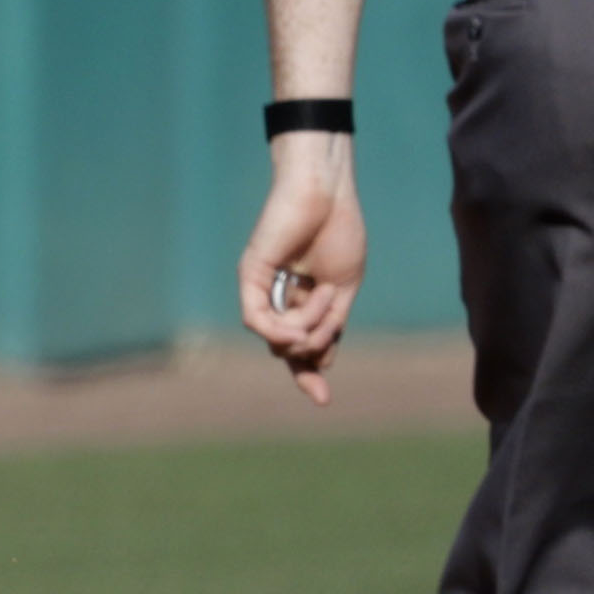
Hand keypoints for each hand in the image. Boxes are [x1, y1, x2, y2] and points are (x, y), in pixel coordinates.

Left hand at [236, 131, 365, 405]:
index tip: (323, 401)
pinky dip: (281, 328)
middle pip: (288, 349)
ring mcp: (264, 288)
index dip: (310, 375)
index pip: (302, 348)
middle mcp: (281, 299)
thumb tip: (316, 364)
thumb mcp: (343, 289)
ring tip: (325, 294)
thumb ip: (329, 326)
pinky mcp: (250, 275)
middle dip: (308, 360)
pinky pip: (257, 320)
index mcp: (307, 302)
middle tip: (324, 358)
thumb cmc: (339, 231)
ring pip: (278, 339)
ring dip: (310, 328)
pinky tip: (300, 319)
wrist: (327, 192)